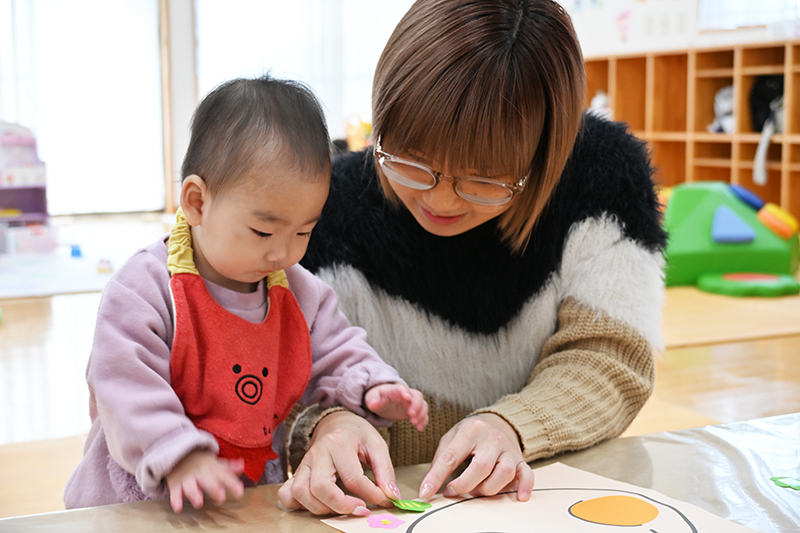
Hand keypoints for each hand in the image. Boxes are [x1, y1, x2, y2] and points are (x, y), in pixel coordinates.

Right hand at [165, 450, 244, 511]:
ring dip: (195, 494)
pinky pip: (175, 492)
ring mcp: (188, 479)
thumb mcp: (215, 463)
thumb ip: (229, 467)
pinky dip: (176, 500)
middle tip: (220, 498)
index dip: (232, 484)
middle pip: (208, 481)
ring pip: (191, 486)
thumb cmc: (201, 462)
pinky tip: (178, 507)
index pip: (225, 476)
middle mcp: (201, 474)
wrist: (179, 454)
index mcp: (212, 469)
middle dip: (214, 489)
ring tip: (199, 503)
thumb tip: (242, 466)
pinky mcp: (176, 484)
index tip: (239, 493)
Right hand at [278, 410, 401, 515]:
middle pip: (320, 487)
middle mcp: (317, 453)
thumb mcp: (377, 445)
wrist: (336, 422)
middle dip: (341, 506)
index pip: (353, 478)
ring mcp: (304, 463)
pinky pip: (286, 493)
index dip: (371, 495)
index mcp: (339, 443)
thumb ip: (385, 471)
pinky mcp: (297, 472)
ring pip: (301, 493)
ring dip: (321, 508)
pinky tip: (317, 504)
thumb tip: (391, 496)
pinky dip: (297, 504)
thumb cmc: (357, 434)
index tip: (383, 500)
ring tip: (340, 507)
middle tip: (360, 509)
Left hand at [364, 384, 428, 430]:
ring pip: (423, 404)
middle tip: (412, 415)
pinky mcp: (414, 411)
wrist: (382, 401)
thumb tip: (373, 404)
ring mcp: (412, 402)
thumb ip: (373, 400)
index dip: (405, 392)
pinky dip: (423, 420)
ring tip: (415, 424)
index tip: (407, 398)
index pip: (402, 388)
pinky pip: (423, 414)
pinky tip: (420, 428)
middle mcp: (407, 395)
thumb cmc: (377, 398)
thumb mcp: (372, 398)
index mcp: (395, 390)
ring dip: (421, 414)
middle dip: (417, 405)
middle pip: (417, 396)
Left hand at [418, 413, 533, 501]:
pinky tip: (519, 496)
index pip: (451, 457)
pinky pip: (527, 474)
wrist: (499, 421)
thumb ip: (441, 458)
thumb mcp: (452, 436)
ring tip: (476, 490)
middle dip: (464, 485)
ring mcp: (508, 450)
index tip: (426, 492)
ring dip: (487, 489)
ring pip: (503, 473)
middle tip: (452, 490)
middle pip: (481, 467)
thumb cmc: (472, 433)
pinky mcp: (520, 459)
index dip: (436, 477)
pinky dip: (524, 487)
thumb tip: (430, 484)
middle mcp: (492, 439)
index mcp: (470, 430)